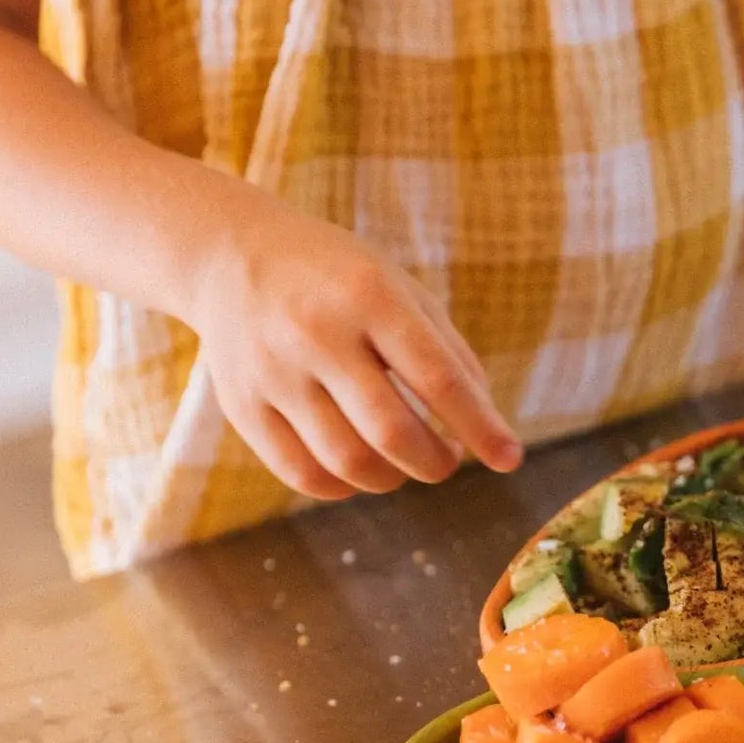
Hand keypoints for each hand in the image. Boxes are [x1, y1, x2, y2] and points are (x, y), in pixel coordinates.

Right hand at [186, 205, 521, 500]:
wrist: (233, 256)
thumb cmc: (340, 278)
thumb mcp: (402, 290)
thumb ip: (449, 352)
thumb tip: (486, 426)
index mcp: (369, 296)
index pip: (437, 378)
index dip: (480, 427)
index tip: (510, 459)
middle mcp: (317, 333)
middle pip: (392, 432)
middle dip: (437, 461)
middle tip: (449, 458)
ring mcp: (273, 372)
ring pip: (349, 462)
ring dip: (394, 478)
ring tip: (407, 461)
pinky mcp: (242, 405)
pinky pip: (303, 475)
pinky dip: (346, 486)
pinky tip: (362, 468)